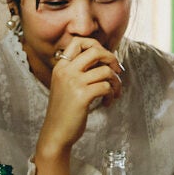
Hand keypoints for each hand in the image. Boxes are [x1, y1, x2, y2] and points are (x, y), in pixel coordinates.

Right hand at [38, 36, 123, 157]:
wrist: (56, 132)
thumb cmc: (65, 110)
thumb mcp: (65, 84)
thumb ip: (79, 70)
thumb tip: (106, 58)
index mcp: (61, 66)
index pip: (78, 41)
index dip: (96, 45)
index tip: (104, 59)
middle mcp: (66, 71)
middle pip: (95, 50)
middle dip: (112, 58)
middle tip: (117, 71)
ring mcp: (73, 83)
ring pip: (105, 70)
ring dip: (116, 81)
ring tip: (114, 92)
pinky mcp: (82, 96)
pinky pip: (106, 86)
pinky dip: (111, 94)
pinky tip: (106, 103)